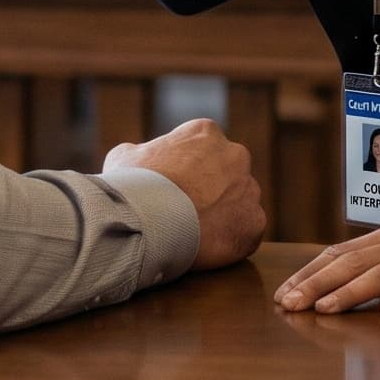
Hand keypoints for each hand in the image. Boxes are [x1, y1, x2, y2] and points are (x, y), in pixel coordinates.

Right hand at [104, 118, 265, 271]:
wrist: (147, 223)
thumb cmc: (133, 186)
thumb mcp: (125, 156)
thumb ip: (143, 153)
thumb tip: (139, 159)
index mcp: (206, 133)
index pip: (204, 148)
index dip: (188, 169)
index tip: (176, 186)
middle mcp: (236, 155)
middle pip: (228, 173)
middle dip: (213, 189)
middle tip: (188, 210)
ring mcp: (249, 190)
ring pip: (240, 202)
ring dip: (224, 214)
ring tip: (196, 232)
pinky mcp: (255, 223)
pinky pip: (246, 231)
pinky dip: (231, 239)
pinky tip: (208, 247)